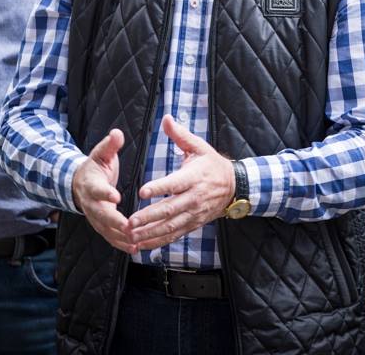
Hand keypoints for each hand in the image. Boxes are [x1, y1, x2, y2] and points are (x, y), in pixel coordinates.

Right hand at [71, 129, 136, 253]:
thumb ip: (110, 145)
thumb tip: (117, 133)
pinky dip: (121, 244)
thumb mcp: (101, 153)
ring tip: (136, 242)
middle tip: (130, 227)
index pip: (98, 189)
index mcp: (91, 184)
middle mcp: (91, 204)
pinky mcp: (100, 226)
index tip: (116, 196)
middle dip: (116, 222)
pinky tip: (135, 249)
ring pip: (107, 230)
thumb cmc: (95, 167)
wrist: (79, 184)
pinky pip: (110, 237)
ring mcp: (95, 217)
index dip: (106, 193)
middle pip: (102, 215)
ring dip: (121, 237)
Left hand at [126, 114, 234, 250]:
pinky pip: (175, 234)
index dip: (159, 188)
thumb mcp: (199, 146)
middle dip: (149, 217)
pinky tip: (142, 245)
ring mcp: (194, 213)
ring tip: (131, 235)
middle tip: (130, 221)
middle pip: (170, 209)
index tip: (142, 191)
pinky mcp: (193, 223)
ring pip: (170, 226)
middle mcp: (194, 197)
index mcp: (194, 177)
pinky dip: (158, 241)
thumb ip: (180, 135)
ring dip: (150, 233)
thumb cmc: (212, 164)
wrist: (234, 186)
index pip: (175, 183)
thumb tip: (166, 118)